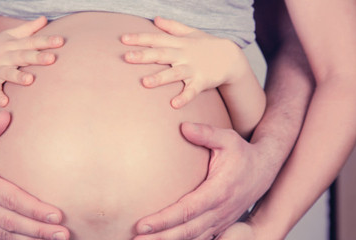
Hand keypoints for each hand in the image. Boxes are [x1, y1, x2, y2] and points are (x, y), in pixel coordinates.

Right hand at [0, 16, 63, 105]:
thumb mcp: (10, 35)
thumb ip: (28, 29)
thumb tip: (44, 18)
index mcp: (13, 45)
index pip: (32, 42)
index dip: (46, 41)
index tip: (61, 41)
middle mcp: (6, 56)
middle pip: (23, 56)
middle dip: (37, 57)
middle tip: (52, 59)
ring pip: (8, 72)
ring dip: (18, 76)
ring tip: (30, 80)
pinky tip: (4, 102)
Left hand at [122, 16, 246, 107]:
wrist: (231, 58)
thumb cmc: (207, 45)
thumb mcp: (191, 33)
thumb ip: (172, 27)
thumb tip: (155, 19)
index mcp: (178, 43)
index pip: (156, 38)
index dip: (140, 38)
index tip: (123, 39)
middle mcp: (183, 55)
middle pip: (161, 54)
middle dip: (144, 56)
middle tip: (126, 57)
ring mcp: (193, 68)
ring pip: (174, 73)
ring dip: (160, 78)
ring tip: (145, 83)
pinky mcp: (202, 81)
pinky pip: (192, 90)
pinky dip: (184, 97)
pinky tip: (174, 104)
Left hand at [132, 122, 276, 239]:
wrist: (264, 170)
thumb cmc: (242, 152)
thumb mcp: (228, 138)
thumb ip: (206, 133)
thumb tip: (183, 127)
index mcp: (218, 191)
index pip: (187, 210)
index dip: (164, 220)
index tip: (141, 224)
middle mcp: (220, 211)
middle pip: (186, 232)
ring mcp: (220, 222)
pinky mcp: (218, 227)